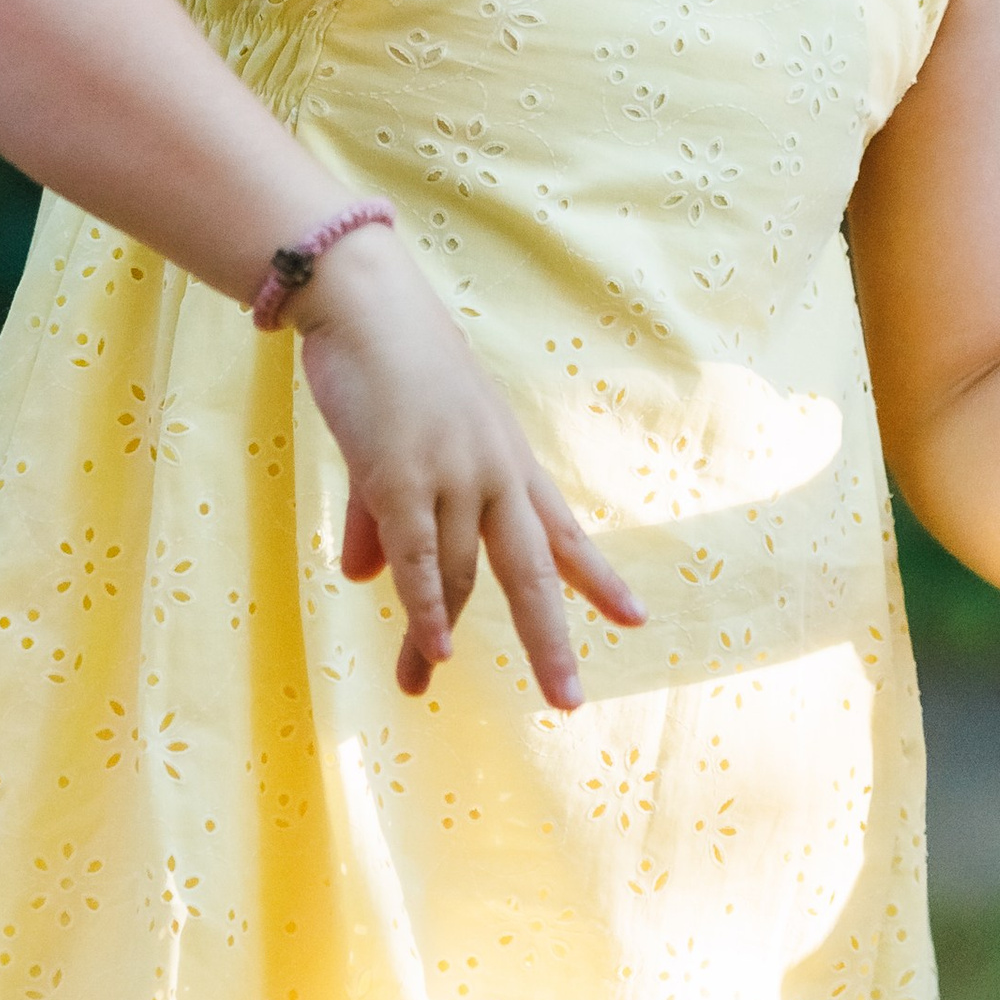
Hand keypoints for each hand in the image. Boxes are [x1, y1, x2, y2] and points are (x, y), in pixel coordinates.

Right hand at [293, 226, 644, 710]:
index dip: (599, 577)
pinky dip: (425, 606)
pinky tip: (432, 650)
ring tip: (415, 685)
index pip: (561, 530)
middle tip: (567, 700)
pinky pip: (420, 556)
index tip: (636, 619)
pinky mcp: (404, 474)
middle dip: (549, 638)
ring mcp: (454, 473)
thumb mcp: (401, 444)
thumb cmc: (388, 362)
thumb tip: (366, 581)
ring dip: (431, 637)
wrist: (363, 299)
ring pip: (455, 574)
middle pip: (533, 570)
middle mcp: (494, 472)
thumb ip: (388, 518)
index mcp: (506, 459)